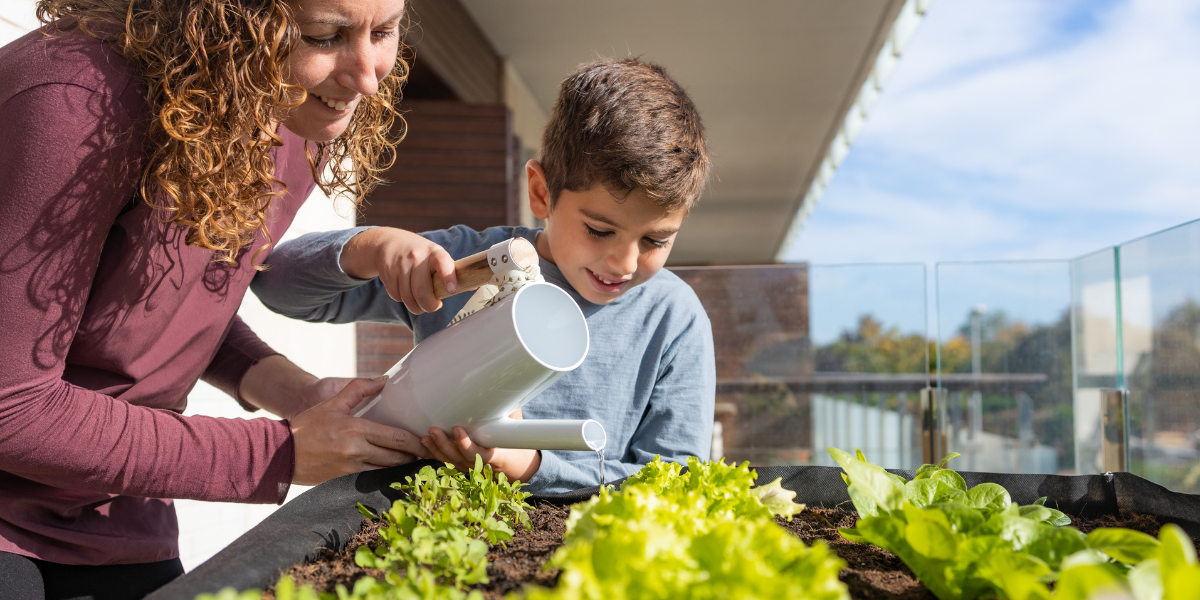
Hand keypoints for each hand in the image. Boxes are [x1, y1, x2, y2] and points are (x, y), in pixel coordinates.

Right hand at [289, 377, 430, 485]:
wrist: (279, 454)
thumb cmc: (306, 427)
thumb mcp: (332, 404)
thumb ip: (358, 389)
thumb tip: (383, 379)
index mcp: (356, 430)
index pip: (396, 438)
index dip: (416, 442)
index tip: (428, 442)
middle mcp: (357, 451)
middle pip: (397, 456)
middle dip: (415, 456)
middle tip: (429, 453)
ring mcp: (351, 468)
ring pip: (387, 469)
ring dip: (403, 467)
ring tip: (417, 462)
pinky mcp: (345, 480)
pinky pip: (372, 477)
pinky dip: (385, 474)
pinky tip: (395, 471)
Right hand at [340, 227, 456, 314]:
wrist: (390, 242)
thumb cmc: (421, 254)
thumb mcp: (437, 256)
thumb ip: (452, 271)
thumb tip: (475, 285)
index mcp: (435, 252)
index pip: (443, 264)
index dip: (448, 278)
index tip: (451, 290)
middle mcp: (416, 257)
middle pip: (422, 291)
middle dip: (429, 306)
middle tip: (433, 306)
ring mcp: (400, 265)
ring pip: (408, 297)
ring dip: (415, 306)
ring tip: (420, 303)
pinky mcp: (387, 273)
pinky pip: (396, 296)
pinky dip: (402, 299)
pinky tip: (406, 291)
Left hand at [421, 413, 540, 482]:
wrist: (512, 461)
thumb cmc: (512, 439)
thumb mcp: (515, 426)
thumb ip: (509, 411)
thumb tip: (505, 390)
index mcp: (494, 454)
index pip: (477, 453)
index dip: (466, 444)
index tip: (458, 429)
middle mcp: (478, 463)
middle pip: (458, 457)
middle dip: (444, 444)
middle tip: (434, 430)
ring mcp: (467, 466)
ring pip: (449, 460)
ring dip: (436, 448)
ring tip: (427, 436)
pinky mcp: (459, 464)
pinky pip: (445, 460)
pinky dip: (434, 452)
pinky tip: (425, 442)